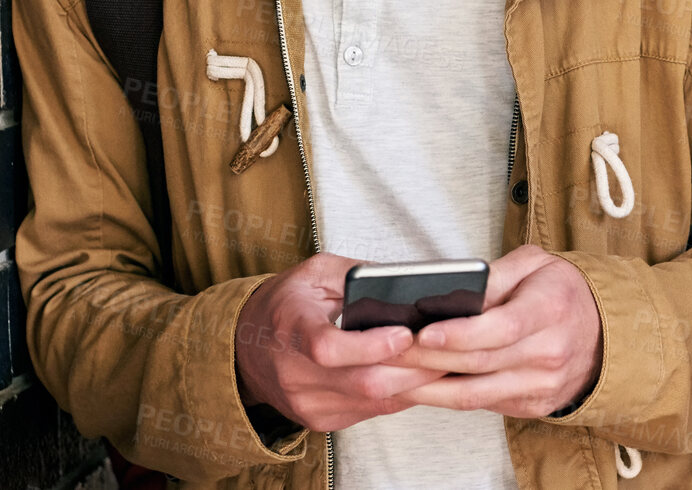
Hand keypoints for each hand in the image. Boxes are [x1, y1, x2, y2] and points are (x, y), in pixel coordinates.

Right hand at [234, 253, 446, 431]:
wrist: (243, 347)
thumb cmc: (286, 304)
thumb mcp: (315, 273)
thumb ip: (356, 274)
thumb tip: (403, 282)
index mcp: (291, 328)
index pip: (328, 348)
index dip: (370, 346)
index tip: (404, 333)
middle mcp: (295, 373)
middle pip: (363, 382)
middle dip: (413, 366)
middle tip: (448, 347)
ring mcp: (307, 402)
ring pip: (373, 401)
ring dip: (414, 383)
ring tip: (444, 361)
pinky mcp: (320, 419)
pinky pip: (370, 412)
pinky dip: (400, 394)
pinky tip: (419, 376)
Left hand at [383, 244, 601, 417]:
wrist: (603, 333)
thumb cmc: (560, 291)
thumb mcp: (535, 264)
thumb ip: (494, 275)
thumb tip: (449, 291)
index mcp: (552, 309)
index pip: (503, 327)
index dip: (461, 333)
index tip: (424, 330)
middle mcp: (549, 352)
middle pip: (479, 363)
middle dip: (427, 359)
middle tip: (386, 351)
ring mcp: (541, 385)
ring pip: (474, 394)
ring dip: (426, 387)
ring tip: (388, 376)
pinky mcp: (531, 406)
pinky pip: (480, 404)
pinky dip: (444, 396)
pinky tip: (416, 386)